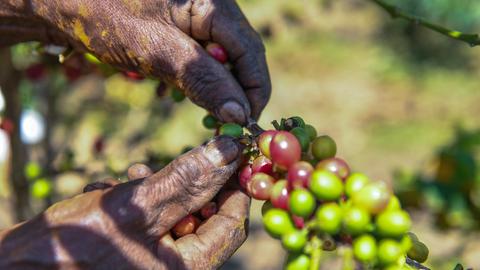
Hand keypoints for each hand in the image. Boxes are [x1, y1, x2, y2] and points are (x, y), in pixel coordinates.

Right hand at [0, 136, 249, 268]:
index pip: (231, 226)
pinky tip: (112, 194)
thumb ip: (186, 180)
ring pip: (175, 215)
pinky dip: (138, 201)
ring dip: (159, 189)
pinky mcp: (133, 251)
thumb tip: (228, 152)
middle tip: (177, 160)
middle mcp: (175, 269)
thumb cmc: (73, 245)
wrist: (16, 268)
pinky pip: (151, 220)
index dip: (235, 187)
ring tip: (134, 176)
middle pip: (204, 218)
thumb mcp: (136, 205)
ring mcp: (153, 261)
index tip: (233, 153)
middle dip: (190, 186)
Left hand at [32, 0, 270, 122]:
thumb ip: (203, 79)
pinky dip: (203, 79)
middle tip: (229, 125)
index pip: (251, 52)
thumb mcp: (156, 51)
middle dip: (239, 92)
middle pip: (242, 55)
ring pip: (224, 58)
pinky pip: (204, 55)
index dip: (255, 90)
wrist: (60, 2)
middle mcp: (211, 6)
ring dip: (221, 88)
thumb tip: (240, 113)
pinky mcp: (182, 27)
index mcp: (212, 3)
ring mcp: (197, 16)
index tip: (246, 125)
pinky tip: (192, 93)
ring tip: (213, 115)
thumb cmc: (104, 17)